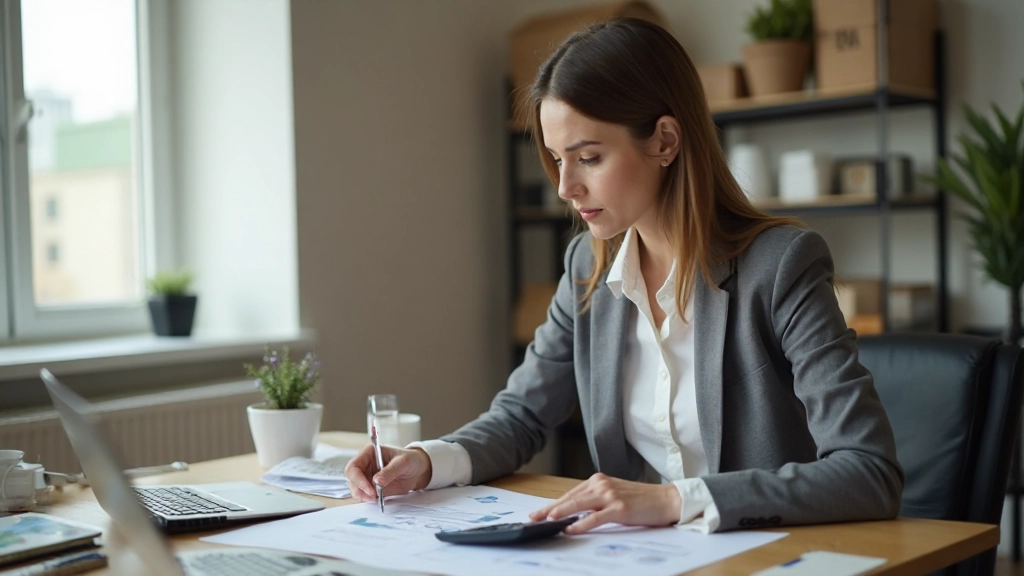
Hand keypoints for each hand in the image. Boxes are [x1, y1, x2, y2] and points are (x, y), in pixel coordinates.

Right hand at [344, 444, 431, 501]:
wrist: (418, 470)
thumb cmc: (410, 460)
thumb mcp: (403, 463)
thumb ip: (390, 471)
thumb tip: (376, 481)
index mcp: (369, 453)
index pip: (353, 467)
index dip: (358, 479)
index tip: (370, 490)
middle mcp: (365, 465)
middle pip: (352, 480)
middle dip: (360, 490)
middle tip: (373, 497)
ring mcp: (367, 477)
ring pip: (356, 490)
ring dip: (363, 497)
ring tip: (377, 498)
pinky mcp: (372, 487)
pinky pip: (364, 496)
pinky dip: (368, 500)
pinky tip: (378, 500)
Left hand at [529, 473, 680, 533]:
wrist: (666, 499)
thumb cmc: (641, 500)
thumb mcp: (614, 495)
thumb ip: (595, 501)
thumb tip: (573, 514)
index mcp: (598, 480)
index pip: (570, 494)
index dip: (553, 504)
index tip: (539, 512)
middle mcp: (601, 484)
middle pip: (570, 498)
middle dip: (550, 509)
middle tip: (534, 517)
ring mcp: (610, 495)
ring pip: (578, 504)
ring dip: (560, 512)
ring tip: (546, 520)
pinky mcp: (619, 508)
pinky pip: (595, 517)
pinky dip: (581, 523)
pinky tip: (570, 528)